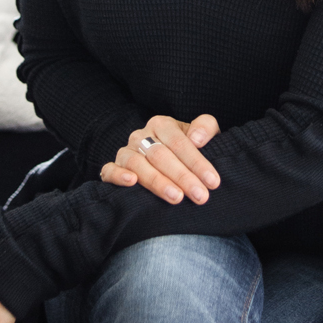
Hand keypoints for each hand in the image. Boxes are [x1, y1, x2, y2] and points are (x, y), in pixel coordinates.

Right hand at [100, 113, 220, 204]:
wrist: (169, 162)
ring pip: (137, 164)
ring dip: (157, 181)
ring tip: (176, 197)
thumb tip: (197, 139)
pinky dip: (118, 176)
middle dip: (183, 177)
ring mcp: (125, 152)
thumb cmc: (189, 150)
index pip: (179, 142)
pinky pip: (109, 170)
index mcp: (162, 124)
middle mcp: (141, 136)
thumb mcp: (203, 135)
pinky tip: (132, 183)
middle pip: (160, 155)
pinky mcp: (112, 168)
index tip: (213, 181)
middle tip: (200, 195)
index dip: (197, 162)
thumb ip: (205, 128)